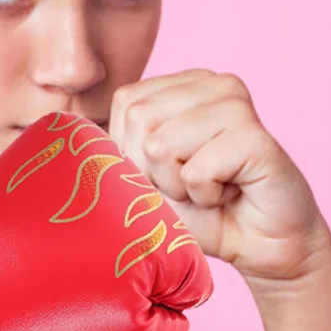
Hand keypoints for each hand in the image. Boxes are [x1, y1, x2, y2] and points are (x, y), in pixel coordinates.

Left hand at [107, 69, 330, 290]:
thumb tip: (66, 128)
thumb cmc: (204, 213)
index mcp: (184, 85)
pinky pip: (197, 170)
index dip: (136, 153)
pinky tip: (230, 193)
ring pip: (162, 145)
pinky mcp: (255, 135)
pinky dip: (206, 196)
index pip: (126, 105)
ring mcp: (237, 104)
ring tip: (211, 189)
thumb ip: (117, 150)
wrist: (264, 247)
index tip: (171, 174)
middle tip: (192, 184)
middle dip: (154, 170)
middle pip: (139, 120)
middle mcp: (213, 83)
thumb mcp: (146, 180)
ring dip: (180, 186)